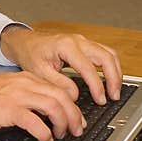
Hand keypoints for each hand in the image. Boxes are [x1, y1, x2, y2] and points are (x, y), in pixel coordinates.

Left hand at [0, 26, 122, 104]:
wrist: (26, 42)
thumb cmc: (31, 54)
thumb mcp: (39, 72)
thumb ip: (58, 83)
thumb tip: (75, 95)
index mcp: (66, 46)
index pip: (89, 67)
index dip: (97, 86)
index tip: (100, 100)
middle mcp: (78, 40)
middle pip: (106, 56)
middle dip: (114, 78)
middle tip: (114, 96)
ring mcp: (83, 41)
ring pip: (109, 53)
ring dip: (116, 72)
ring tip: (115, 90)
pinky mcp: (85, 44)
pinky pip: (105, 53)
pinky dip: (111, 66)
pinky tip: (110, 80)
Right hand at [0, 71, 85, 140]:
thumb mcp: (6, 90)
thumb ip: (25, 96)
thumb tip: (44, 112)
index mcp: (25, 79)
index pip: (58, 89)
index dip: (72, 106)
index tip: (76, 118)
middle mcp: (24, 84)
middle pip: (61, 97)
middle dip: (74, 115)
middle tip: (77, 129)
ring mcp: (16, 96)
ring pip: (53, 106)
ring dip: (63, 123)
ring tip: (63, 135)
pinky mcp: (8, 109)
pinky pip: (35, 122)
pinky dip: (45, 133)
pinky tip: (45, 140)